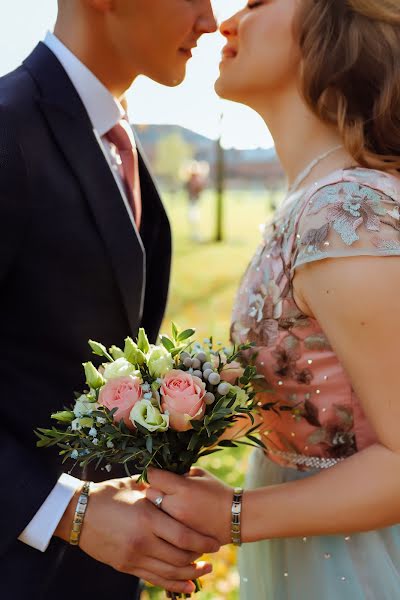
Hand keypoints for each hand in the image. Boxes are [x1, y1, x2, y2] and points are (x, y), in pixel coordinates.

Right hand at [55, 477, 219, 594]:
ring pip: (169, 572)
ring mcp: (134, 556)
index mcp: (147, 517)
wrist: (76, 514)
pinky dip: (173, 584)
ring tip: (205, 570)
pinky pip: (154, 579)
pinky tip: (187, 585)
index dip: (202, 542)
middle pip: (180, 557)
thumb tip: (176, 479)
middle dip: (200, 557)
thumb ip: (156, 486)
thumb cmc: (107, 495)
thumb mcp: (133, 486)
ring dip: (190, 574)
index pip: (183, 536)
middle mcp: (142, 540)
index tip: (215, 541)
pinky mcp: (126, 567)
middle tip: (213, 554)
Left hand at [146, 468, 232, 545]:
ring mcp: (175, 523)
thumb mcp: (200, 474)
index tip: (154, 473)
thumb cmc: (218, 492)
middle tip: (158, 488)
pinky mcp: (178, 536)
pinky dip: (162, 520)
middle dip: (152, 489)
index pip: (153, 476)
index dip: (152, 473)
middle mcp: (175, 505)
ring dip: (155, 505)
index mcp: (182, 487)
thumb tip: (163, 474)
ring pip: (152, 511)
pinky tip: (168, 517)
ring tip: (163, 502)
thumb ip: (180, 473)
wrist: (236, 517)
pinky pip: (162, 526)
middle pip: (149, 493)